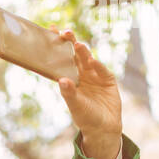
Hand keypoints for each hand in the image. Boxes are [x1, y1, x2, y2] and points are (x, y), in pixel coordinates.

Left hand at [55, 30, 121, 158]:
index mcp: (71, 78)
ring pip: (88, 59)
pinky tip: (92, 62)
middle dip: (70, 43)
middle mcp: (82, 74)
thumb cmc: (86, 118)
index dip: (58, 46)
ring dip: (83, 52)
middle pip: (75, 55)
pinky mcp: (107, 79)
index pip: (62, 59)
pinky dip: (97, 66)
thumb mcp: (76, 106)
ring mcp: (95, 75)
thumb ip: (69, 93)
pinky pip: (101, 70)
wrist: (104, 128)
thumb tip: (62, 80)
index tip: (50, 30)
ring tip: (77, 45)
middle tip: (65, 32)